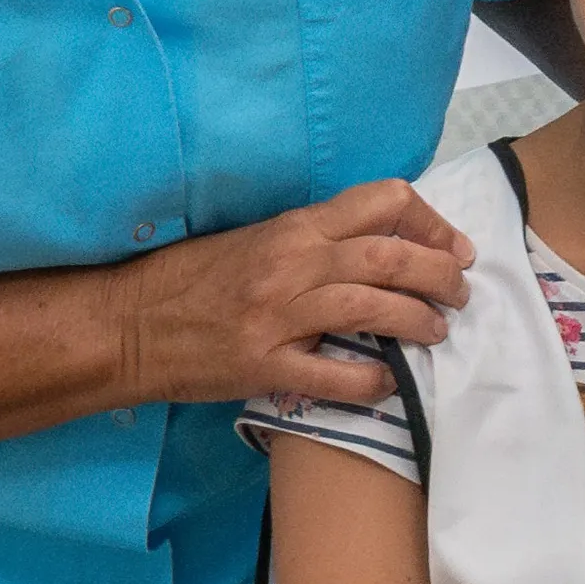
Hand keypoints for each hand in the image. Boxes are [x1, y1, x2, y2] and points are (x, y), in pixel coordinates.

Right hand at [117, 178, 473, 405]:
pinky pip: (335, 374)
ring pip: (372, 307)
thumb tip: (381, 247)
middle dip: (439, 273)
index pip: (381, 201)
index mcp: (292, 227)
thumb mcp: (254, 240)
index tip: (452, 247)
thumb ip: (312, 240)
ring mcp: (277, 316)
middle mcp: (291, 263)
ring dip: (418, 321)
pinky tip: (388, 382)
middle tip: (460, 292)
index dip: (430, 222)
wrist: (124, 325)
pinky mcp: (263, 366)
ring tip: (436, 332)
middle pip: (390, 255)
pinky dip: (373, 379)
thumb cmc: (187, 281)